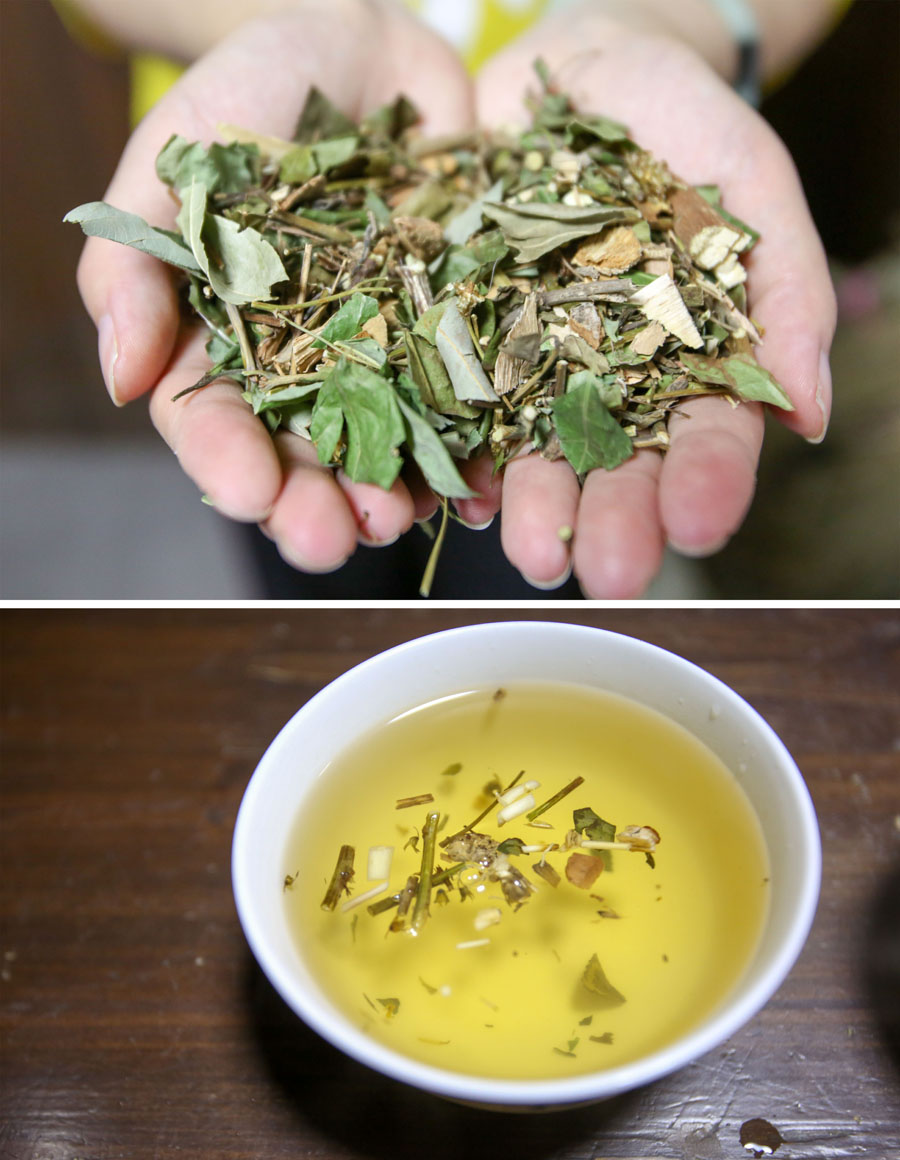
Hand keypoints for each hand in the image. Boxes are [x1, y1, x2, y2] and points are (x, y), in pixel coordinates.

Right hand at [75, 0, 473, 570]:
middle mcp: (303, 371)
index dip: (225, 463)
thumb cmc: (256, 95)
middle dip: (310, 506)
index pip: (212, 422)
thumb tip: (121, 379)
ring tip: (396, 520)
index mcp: (224, 342)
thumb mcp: (178, 158)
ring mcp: (383, 362)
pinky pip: (465, 412)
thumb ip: (138, 262)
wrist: (369, 50)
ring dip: (388, 497)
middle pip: (299, 460)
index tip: (246, 490)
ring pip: (383, 453)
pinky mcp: (454, 343)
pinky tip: (476, 488)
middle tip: (329, 540)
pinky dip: (473, 456)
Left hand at [467, 8, 835, 597]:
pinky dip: (457, 450)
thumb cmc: (675, 116)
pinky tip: (463, 490)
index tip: (700, 527)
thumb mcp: (749, 176)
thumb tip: (809, 418)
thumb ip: (787, 285)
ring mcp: (528, 365)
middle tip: (606, 574)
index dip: (708, 482)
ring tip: (529, 554)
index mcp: (687, 356)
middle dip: (613, 521)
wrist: (566, 67)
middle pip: (616, 464)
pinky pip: (453, 403)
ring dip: (533, 508)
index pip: (707, 433)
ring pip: (531, 451)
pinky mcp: (458, 340)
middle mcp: (608, 379)